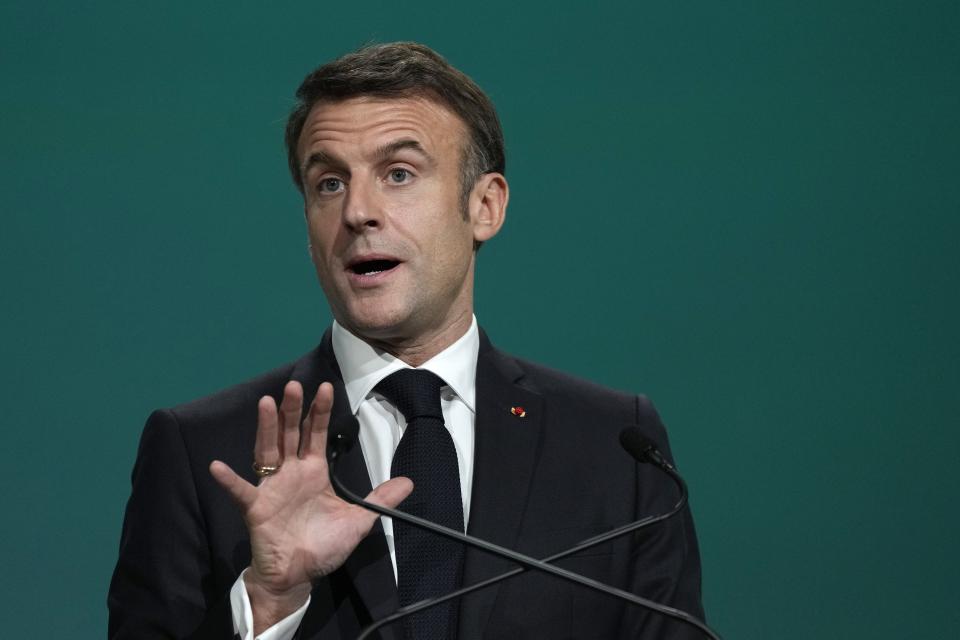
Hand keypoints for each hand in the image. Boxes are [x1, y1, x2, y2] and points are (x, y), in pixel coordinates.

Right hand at [209, 381, 412, 632]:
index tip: (326, 387)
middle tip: (295, 385)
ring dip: (267, 428)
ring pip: (268, 451)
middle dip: (293, 410)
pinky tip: (218, 467)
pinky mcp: (256, 508)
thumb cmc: (323, 546)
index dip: (321, 412)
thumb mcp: (359, 521)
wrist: (298, 576)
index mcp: (314, 472)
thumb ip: (380, 499)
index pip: (317, 434)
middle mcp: (291, 472)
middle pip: (291, 434)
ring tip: (267, 403)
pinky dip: (229, 480)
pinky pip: (241, 491)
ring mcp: (271, 487)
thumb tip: (409, 482)